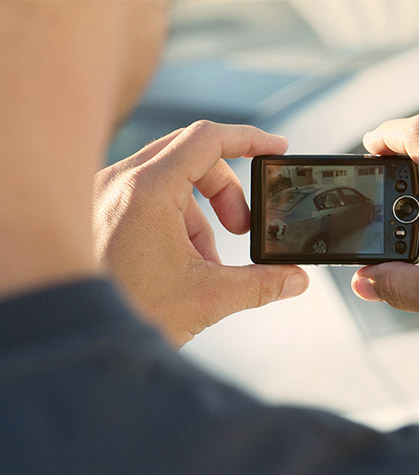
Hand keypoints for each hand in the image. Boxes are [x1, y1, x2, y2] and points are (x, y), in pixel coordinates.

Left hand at [93, 121, 308, 346]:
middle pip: (192, 156)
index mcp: (148, 189)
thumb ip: (260, 285)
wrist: (67, 335)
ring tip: (204, 261)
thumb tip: (295, 279)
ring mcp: (104, 194)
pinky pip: (146, 196)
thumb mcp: (206, 298)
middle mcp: (120, 181)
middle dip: (226, 190)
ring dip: (199, 213)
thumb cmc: (121, 313)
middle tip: (242, 228)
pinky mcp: (97, 211)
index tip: (276, 148)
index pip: (209, 138)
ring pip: (169, 179)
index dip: (250, 139)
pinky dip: (173, 220)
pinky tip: (177, 262)